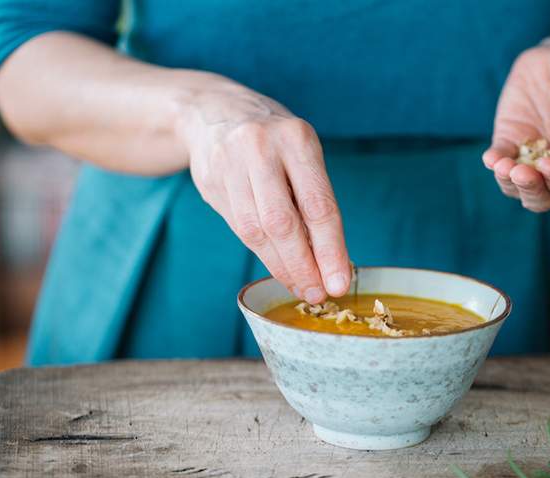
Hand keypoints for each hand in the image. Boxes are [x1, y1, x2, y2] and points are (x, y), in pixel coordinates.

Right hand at [174, 84, 349, 303]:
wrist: (213, 111)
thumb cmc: (273, 140)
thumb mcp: (302, 154)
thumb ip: (315, 201)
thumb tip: (332, 262)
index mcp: (296, 138)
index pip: (318, 205)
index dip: (331, 250)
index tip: (340, 283)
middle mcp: (261, 147)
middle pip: (283, 223)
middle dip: (303, 266)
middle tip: (318, 294)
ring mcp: (229, 163)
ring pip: (256, 231)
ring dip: (281, 266)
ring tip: (300, 286)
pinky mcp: (209, 180)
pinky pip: (239, 227)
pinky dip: (262, 252)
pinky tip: (278, 265)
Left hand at [483, 37, 549, 211]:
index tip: (549, 163)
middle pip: (541, 197)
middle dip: (531, 190)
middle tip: (523, 173)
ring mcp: (530, 156)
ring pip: (515, 185)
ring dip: (508, 181)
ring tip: (504, 167)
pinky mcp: (508, 140)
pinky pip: (499, 159)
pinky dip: (494, 162)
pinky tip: (492, 158)